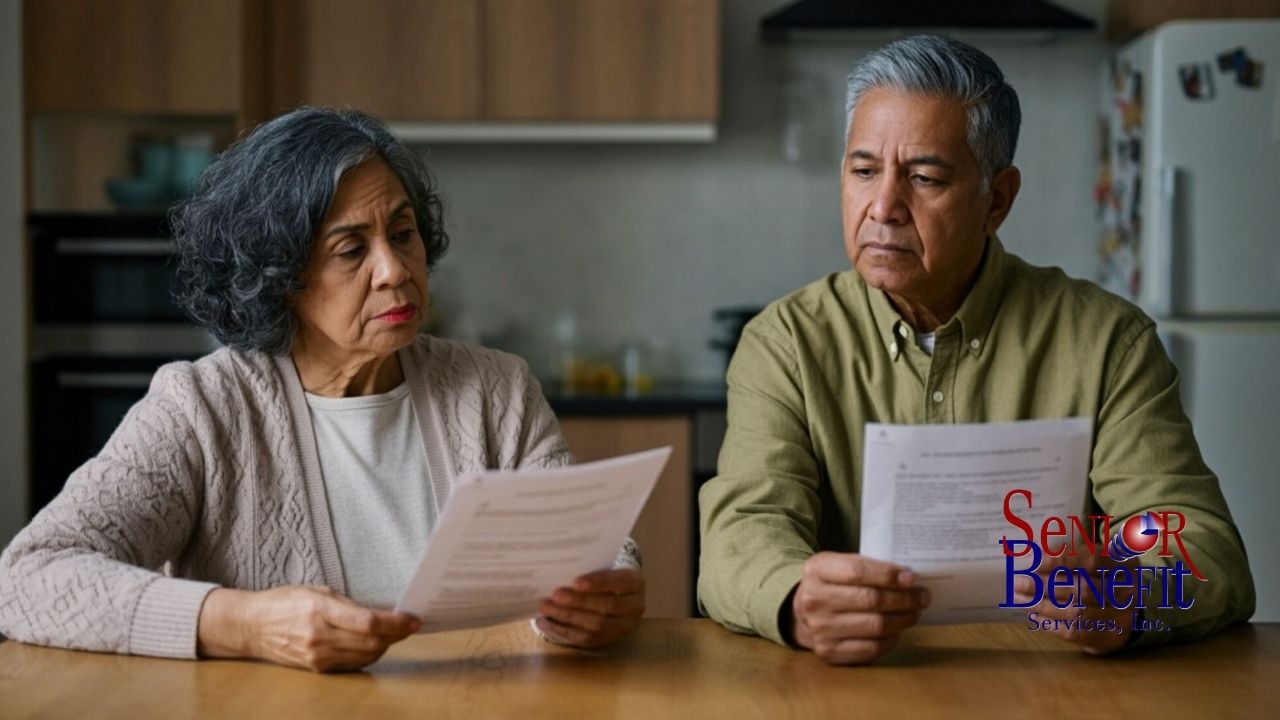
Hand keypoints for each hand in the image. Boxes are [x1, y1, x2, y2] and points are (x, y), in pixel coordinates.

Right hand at [198, 586, 420, 671]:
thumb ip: (349, 605)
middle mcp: (320, 636)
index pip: (369, 622)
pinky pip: (352, 663)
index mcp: (321, 611)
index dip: (396, 623)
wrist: (252, 626)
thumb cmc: (286, 602)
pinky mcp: (316, 667)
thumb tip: (381, 615)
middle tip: (410, 627)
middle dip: (397, 635)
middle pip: (371, 642)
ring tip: (396, 634)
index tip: (413, 619)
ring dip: (386, 646)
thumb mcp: (318, 592)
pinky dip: (369, 654)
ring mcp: (318, 656)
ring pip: (365, 655)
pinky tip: (376, 644)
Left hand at [535, 568, 644, 647]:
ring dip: (568, 617)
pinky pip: (587, 639)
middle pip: (607, 606)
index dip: (598, 583)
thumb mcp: (606, 567)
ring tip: (547, 608)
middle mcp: (635, 606)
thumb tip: (560, 571)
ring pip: (596, 625)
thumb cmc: (606, 575)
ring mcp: (624, 626)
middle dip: (579, 601)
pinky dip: (565, 631)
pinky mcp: (609, 640)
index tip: (576, 581)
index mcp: (636, 583)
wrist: (618, 594)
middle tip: (555, 595)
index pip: (619, 582)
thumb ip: (590, 569)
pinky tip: (547, 623)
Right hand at [788, 552, 929, 664]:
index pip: (858, 571)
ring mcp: (819, 629)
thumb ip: (866, 566)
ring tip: (914, 612)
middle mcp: (814, 600)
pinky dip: (890, 640)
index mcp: (816, 571)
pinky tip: (896, 631)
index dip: (888, 575)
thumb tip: (908, 578)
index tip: (911, 578)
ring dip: (903, 619)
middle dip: (904, 598)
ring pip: (875, 625)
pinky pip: (871, 649)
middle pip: (871, 600)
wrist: (800, 613)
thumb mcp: (838, 564)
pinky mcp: (828, 652)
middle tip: (922, 596)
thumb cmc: (830, 584)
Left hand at [1014, 550, 1132, 654]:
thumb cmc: (1104, 577)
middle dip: (1045, 586)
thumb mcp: (1099, 559)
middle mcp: (1129, 591)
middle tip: (1018, 582)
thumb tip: (1032, 550)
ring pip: (1078, 613)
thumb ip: (1072, 553)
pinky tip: (1034, 615)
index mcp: (1125, 564)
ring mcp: (1121, 617)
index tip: (1033, 560)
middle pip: (1083, 589)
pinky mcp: (1109, 637)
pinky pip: (1076, 632)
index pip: (1093, 560)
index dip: (1061, 560)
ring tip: (1021, 598)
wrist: (1134, 612)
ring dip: (1044, 605)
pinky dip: (1051, 623)